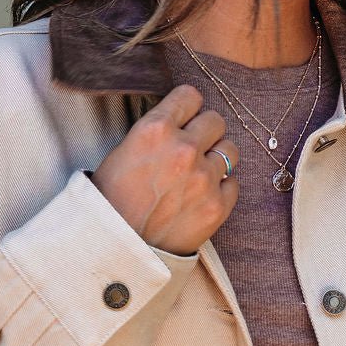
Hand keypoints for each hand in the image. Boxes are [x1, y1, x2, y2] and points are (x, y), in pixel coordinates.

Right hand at [89, 85, 238, 255]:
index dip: (188, 108)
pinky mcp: (218, 206)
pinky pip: (233, 183)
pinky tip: (201, 197)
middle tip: (193, 149)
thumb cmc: (112, 201)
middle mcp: (184, 149)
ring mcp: (204, 178)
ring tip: (200, 173)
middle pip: (216, 120)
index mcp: (156, 129)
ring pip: (231, 149)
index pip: (190, 96)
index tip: (185, 118)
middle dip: (205, 132)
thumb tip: (181, 121)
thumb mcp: (124, 151)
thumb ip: (156, 132)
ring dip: (217, 157)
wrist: (118, 250)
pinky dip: (221, 189)